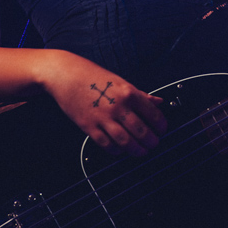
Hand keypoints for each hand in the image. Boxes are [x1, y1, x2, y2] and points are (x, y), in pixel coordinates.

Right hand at [43, 51, 167, 155]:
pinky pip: (106, 144)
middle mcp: (118, 105)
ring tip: (141, 152)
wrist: (65, 75)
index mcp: (128, 92)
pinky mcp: (89, 126)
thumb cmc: (92, 76)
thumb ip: (140, 94)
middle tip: (154, 144)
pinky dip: (116, 151)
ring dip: (136, 150)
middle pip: (141, 131)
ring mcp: (103, 117)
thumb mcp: (120, 81)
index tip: (162, 130)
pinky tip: (120, 150)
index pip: (152, 113)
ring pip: (125, 141)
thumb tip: (158, 101)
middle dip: (151, 142)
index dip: (161, 125)